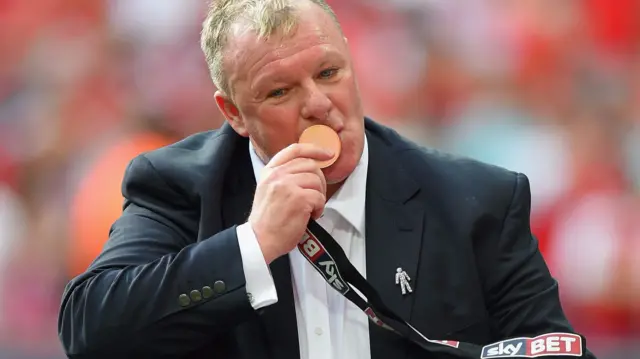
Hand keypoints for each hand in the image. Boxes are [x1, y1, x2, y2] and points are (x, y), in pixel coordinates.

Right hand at [248, 143, 332, 263]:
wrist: (259, 240)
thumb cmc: (267, 220)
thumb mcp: (268, 189)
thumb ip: (283, 176)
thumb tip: (309, 168)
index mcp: (270, 170)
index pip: (295, 149)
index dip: (314, 149)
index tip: (328, 154)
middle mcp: (277, 174)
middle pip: (310, 165)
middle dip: (319, 181)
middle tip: (316, 196)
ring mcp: (288, 185)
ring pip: (317, 181)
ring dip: (319, 196)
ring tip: (311, 209)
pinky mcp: (299, 199)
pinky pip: (319, 197)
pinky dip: (319, 208)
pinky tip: (311, 216)